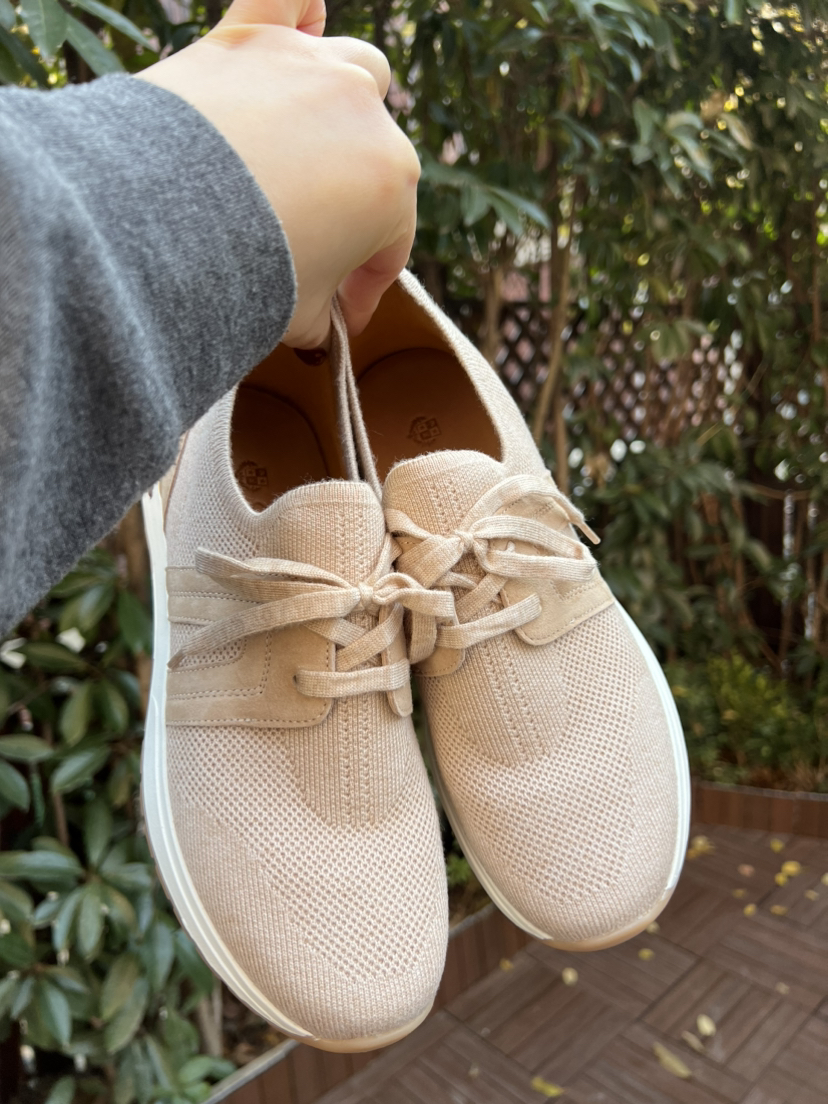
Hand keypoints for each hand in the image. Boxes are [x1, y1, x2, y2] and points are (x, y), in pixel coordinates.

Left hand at [137, 0, 418, 346]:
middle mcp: (365, 116)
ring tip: (307, 145)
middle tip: (312, 247)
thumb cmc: (242, 276)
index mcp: (391, 187)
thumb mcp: (298, 318)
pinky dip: (296, 11)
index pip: (389, 246)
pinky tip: (297, 27)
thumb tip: (321, 329)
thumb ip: (323, 320)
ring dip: (341, 108)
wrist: (162, 226)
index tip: (342, 319)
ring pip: (353, 69)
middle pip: (377, 155)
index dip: (365, 290)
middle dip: (352, 204)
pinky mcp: (251, 36)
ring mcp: (310, 67)